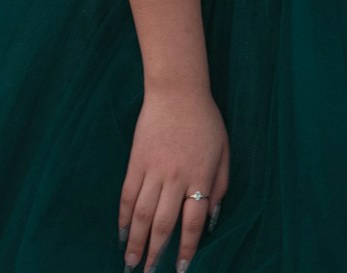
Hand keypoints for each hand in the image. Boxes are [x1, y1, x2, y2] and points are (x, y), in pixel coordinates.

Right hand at [120, 88, 228, 272]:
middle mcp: (176, 177)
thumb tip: (213, 218)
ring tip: (130, 264)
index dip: (187, 248)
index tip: (180, 268)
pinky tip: (122, 234)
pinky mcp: (136, 163)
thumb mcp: (224, 150)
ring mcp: (153, 170)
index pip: (193, 221)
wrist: (177, 92)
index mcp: (200, 175)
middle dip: (156, 254)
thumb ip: (221, 184)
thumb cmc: (206, 121)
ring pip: (142, 215)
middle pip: (164, 224)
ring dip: (136, 243)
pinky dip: (124, 218)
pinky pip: (128, 196)